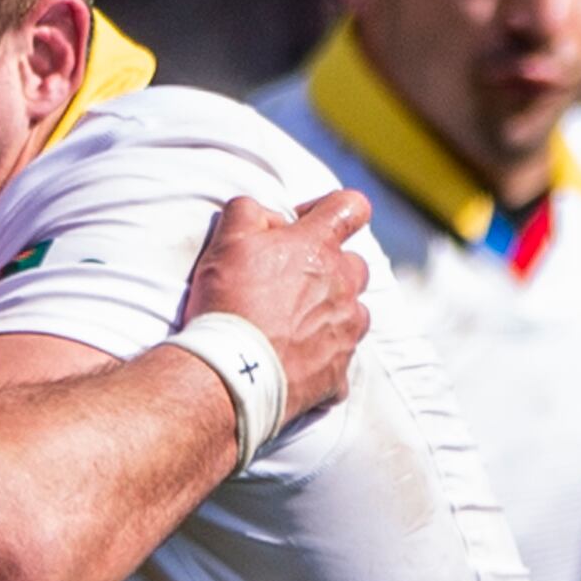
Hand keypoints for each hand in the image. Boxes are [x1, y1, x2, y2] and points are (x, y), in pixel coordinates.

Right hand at [180, 189, 373, 417]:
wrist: (232, 373)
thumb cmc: (228, 303)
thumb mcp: (225, 242)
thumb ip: (249, 213)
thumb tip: (269, 215)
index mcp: (318, 248)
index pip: (351, 207)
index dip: (331, 209)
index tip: (303, 225)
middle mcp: (343, 285)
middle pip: (355, 264)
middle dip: (329, 268)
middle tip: (289, 285)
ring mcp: (346, 329)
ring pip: (353, 312)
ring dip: (329, 313)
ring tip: (290, 327)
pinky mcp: (339, 370)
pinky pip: (339, 359)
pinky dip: (321, 358)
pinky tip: (291, 363)